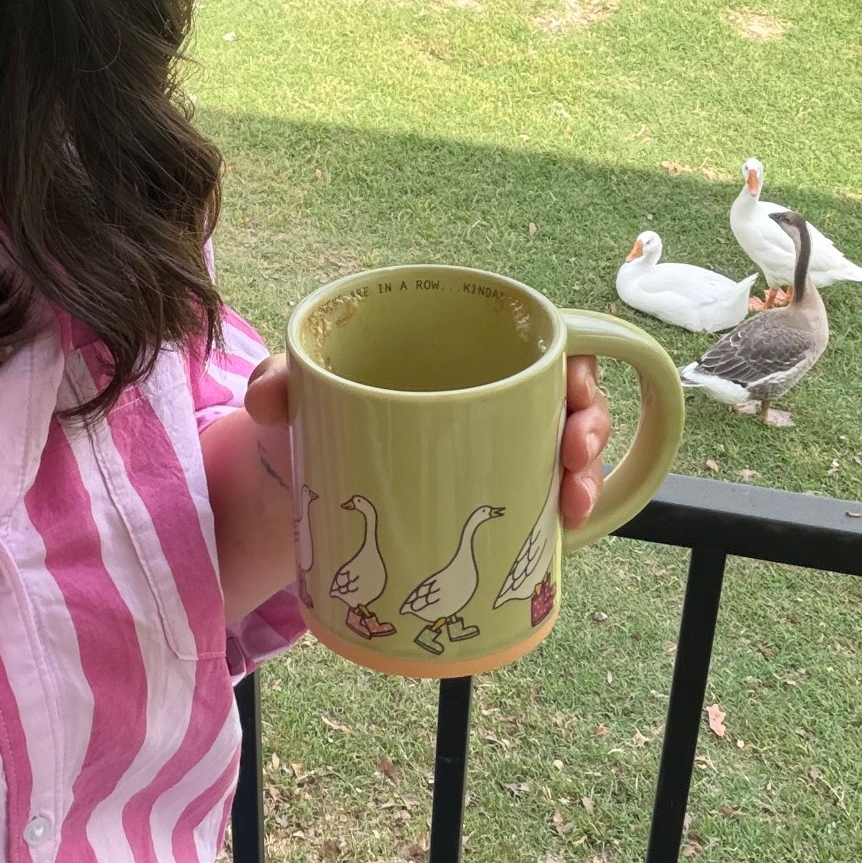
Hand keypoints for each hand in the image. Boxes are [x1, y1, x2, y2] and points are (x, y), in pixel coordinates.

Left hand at [243, 352, 610, 530]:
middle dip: (590, 421)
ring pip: (566, 449)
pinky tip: (568, 524)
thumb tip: (271, 398)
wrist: (298, 491)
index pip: (538, 338)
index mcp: (455, 350)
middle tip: (574, 452)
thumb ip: (278, 381)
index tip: (574, 389)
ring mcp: (496, 449)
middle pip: (567, 395)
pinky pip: (545, 498)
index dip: (575, 358)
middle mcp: (488, 395)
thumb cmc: (313, 420)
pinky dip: (567, 508)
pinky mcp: (492, 499)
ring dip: (587, 470)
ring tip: (575, 496)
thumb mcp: (295, 394)